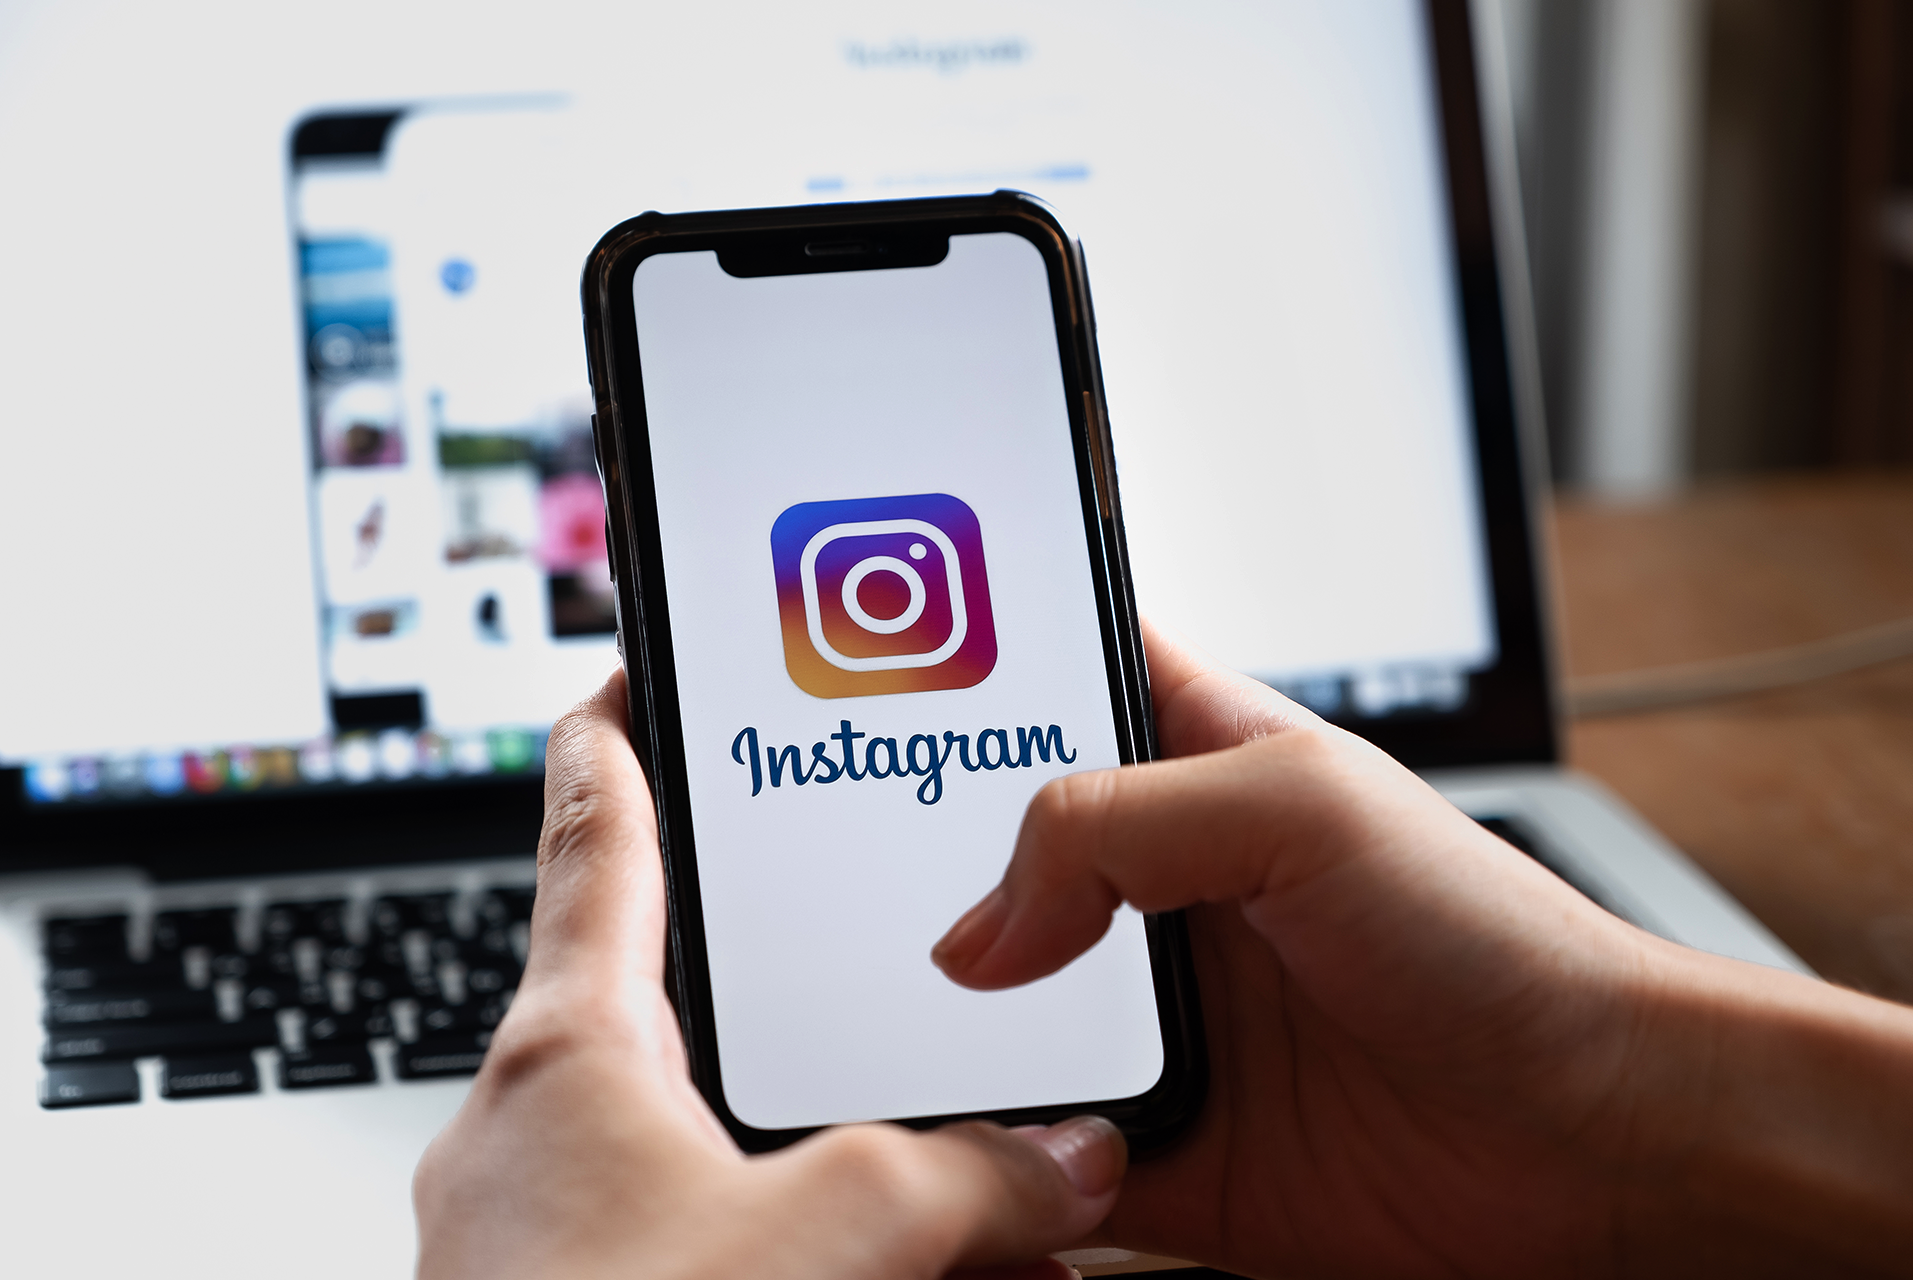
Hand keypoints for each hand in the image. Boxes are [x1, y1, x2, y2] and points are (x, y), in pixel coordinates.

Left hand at [413, 668, 1124, 1279]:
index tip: (648, 664)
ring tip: (979, 1176)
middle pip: (695, 1000)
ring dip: (853, 1161)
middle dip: (814, 987)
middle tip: (903, 952)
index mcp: (569, 1049)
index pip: (594, 825)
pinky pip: (734, 1249)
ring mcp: (566, 1239)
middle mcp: (550, 1130)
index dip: (626, 728)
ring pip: (735, 1152)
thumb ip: (961, 1177)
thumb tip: (1065, 1155)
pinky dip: (828, 1253)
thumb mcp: (825, 1240)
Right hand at [932, 622, 1912, 1276]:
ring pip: (989, 1013)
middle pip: (981, 861)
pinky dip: (989, 1155)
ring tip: (866, 1022)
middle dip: (908, 875)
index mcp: (1189, 760)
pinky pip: (1036, 1150)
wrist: (1596, 1133)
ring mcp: (1152, 1016)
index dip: (955, 680)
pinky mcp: (1159, 1140)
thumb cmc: (1493, 937)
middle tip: (823, 887)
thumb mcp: (1302, 810)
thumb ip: (1115, 826)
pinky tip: (956, 1136)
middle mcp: (1154, 887)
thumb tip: (979, 927)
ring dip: (940, 1026)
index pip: (1044, 690)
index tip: (854, 688)